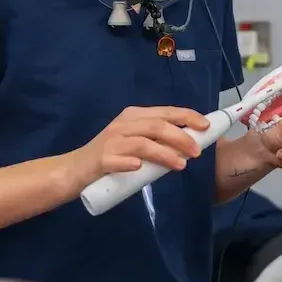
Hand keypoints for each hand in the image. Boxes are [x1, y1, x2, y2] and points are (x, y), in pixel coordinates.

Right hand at [72, 106, 209, 185]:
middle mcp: (123, 124)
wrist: (74, 170)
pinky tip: (141, 169)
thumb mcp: (134, 142)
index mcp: (133, 116)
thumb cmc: (110, 156)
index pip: (165, 112)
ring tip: (181, 165)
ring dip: (165, 154)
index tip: (206, 126)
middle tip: (197, 152)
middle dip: (181, 137)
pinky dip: (131, 163)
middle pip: (157, 126)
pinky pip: (119, 160)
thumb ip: (155, 141)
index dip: (187, 116)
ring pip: (143, 143)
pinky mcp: (100, 160)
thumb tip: (187, 146)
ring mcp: (111, 142)